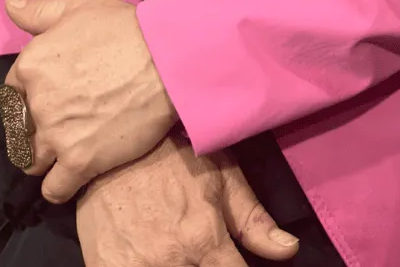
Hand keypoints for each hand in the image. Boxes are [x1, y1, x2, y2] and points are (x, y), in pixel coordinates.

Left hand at [3, 0, 178, 203]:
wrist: (166, 60)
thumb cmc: (124, 28)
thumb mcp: (78, 7)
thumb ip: (39, 12)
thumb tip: (10, 4)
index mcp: (31, 65)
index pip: (10, 93)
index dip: (27, 97)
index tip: (45, 99)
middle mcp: (36, 103)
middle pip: (19, 129)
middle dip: (33, 129)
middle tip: (57, 124)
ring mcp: (57, 135)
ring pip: (31, 161)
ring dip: (43, 158)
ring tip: (62, 150)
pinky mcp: (81, 161)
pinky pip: (54, 189)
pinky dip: (58, 187)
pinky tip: (69, 177)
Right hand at [75, 127, 300, 266]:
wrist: (109, 144)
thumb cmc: (170, 156)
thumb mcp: (219, 174)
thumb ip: (254, 219)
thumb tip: (290, 250)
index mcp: (204, 240)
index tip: (230, 263)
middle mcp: (172, 261)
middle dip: (201, 266)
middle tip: (196, 253)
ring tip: (173, 251)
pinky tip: (146, 256)